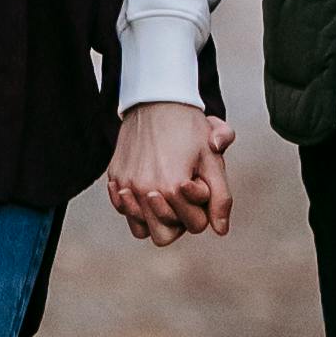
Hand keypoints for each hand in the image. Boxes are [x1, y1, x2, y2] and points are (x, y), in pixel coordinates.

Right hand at [106, 99, 237, 243]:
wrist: (156, 98)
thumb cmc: (189, 128)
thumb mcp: (212, 159)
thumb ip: (221, 198)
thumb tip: (220, 230)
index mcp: (173, 187)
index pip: (196, 226)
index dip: (202, 208)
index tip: (198, 182)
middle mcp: (146, 190)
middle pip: (164, 237)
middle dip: (178, 220)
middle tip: (181, 195)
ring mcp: (126, 186)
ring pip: (141, 229)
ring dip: (155, 218)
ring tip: (164, 194)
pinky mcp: (114, 178)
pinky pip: (124, 211)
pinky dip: (135, 207)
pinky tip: (146, 187)